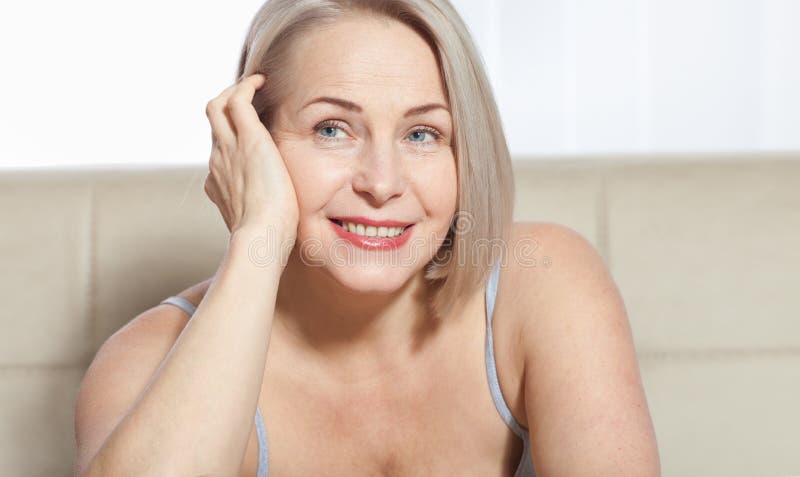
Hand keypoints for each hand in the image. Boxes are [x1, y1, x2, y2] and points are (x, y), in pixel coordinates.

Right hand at [203, 74, 298, 249]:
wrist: (261, 239)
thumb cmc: (267, 239)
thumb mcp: (259, 223)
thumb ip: (262, 215)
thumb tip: (279, 220)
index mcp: (219, 182)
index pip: (219, 149)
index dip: (230, 137)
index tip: (246, 134)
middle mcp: (217, 161)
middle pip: (212, 122)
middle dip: (226, 105)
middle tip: (246, 98)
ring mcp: (228, 148)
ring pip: (217, 106)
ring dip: (234, 91)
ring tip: (254, 85)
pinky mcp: (248, 139)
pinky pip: (238, 100)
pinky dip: (247, 86)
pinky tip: (262, 81)